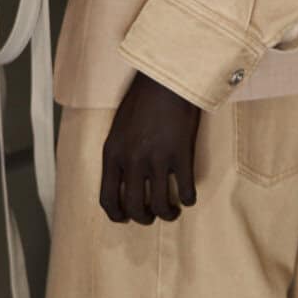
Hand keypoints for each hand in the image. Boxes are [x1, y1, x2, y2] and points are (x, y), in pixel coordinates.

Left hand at [100, 72, 201, 224]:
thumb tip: (125, 179)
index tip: (126, 218)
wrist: (166, 78)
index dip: (117, 215)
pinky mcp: (181, 154)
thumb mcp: (118, 128)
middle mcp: (131, 160)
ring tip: (173, 211)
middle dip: (144, 218)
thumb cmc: (142, 99)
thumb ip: (119, 154)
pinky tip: (189, 197)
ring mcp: (157, 159)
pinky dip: (188, 199)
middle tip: (153, 216)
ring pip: (160, 204)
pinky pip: (185, 190)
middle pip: (135, 207)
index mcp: (112, 154)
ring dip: (167, 214)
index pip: (107, 199)